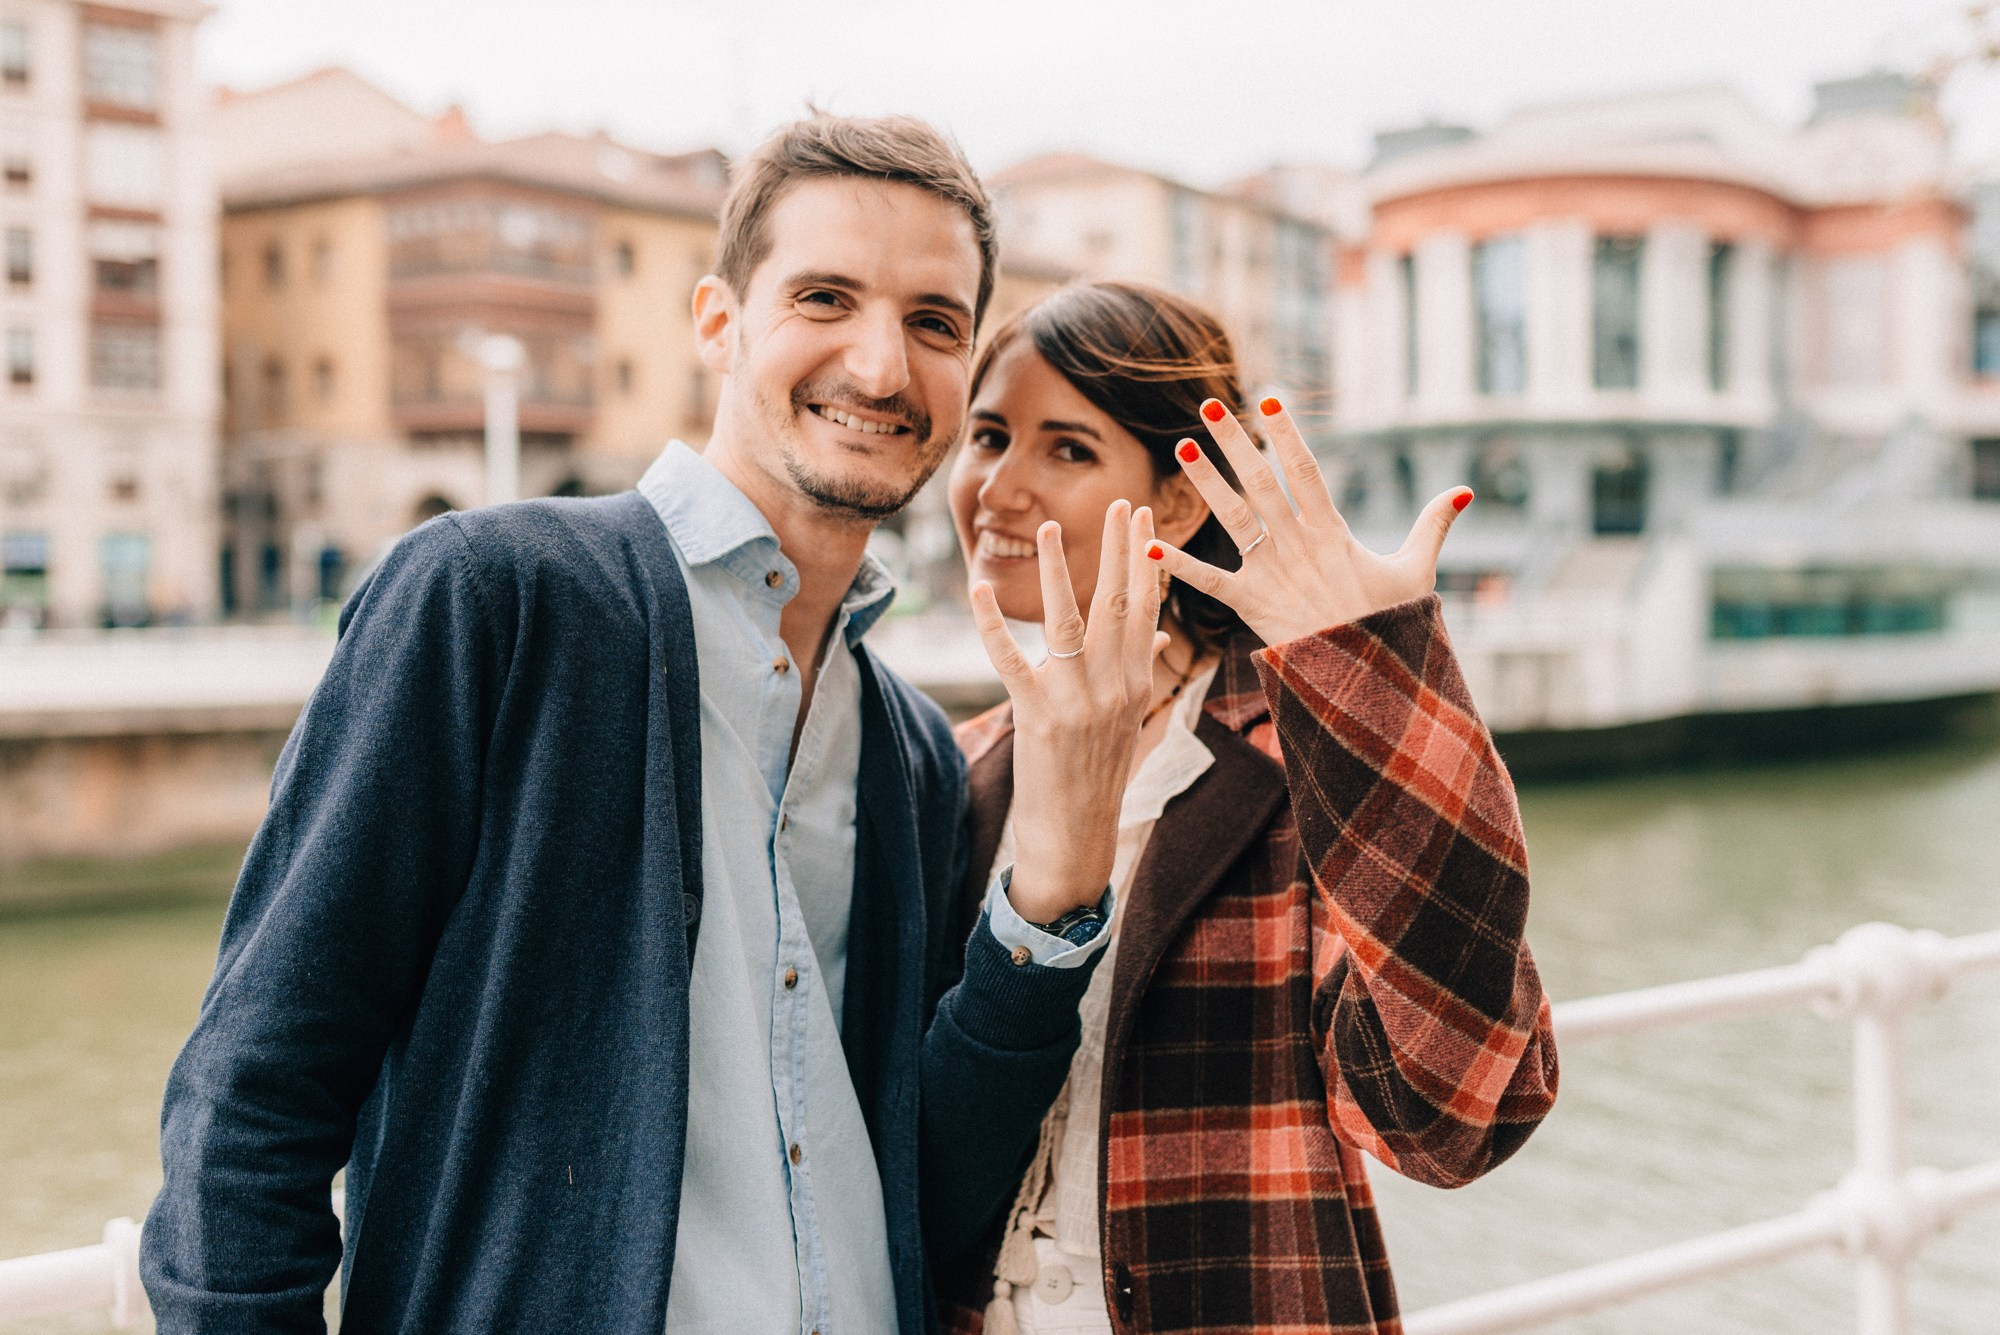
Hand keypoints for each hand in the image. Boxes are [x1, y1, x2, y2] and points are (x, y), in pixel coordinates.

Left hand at [968, 501, 1164, 923]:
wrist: (1076, 838)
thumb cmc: (1096, 777)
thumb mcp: (1127, 724)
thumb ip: (1140, 675)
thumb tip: (1157, 641)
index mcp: (1137, 685)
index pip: (1148, 609)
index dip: (1146, 560)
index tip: (1146, 518)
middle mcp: (1115, 688)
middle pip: (1120, 605)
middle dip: (1119, 549)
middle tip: (1121, 500)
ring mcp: (1078, 702)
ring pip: (1070, 622)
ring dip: (1059, 571)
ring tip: (1050, 527)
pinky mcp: (1039, 718)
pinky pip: (1012, 660)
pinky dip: (993, 623)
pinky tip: (979, 588)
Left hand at [1147, 397, 1471, 645]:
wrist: (1368, 680)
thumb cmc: (1391, 626)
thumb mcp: (1416, 571)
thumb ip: (1431, 525)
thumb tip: (1463, 490)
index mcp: (1332, 531)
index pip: (1306, 470)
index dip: (1287, 434)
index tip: (1269, 399)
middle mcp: (1297, 544)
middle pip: (1261, 482)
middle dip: (1235, 442)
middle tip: (1208, 405)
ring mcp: (1271, 573)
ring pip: (1233, 518)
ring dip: (1207, 483)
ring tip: (1183, 447)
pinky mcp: (1250, 605)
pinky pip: (1208, 582)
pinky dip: (1177, 564)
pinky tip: (1147, 543)